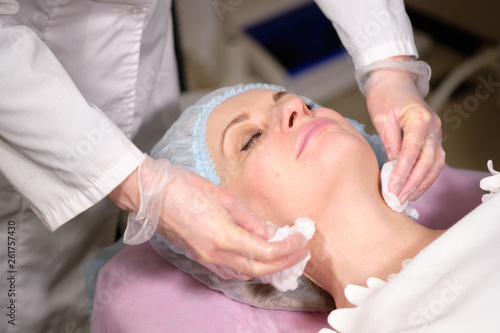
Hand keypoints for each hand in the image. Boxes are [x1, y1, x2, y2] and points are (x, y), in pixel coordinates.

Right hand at [109, 156, 308, 279]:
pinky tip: (255, 258)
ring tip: (283, 255)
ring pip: (244, 274)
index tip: (301, 239)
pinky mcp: (199, 257)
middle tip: (300, 252)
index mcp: (224, 236)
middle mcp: (216, 254)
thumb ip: (250, 219)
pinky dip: (247, 268)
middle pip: (258, 269)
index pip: (267, 251)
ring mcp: (205, 258)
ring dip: (267, 268)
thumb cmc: (186, 188)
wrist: (153, 194)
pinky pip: (228, 271)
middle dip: (284, 263)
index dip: (289, 247)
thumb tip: (270, 233)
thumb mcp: (225, 197)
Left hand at [365, 66, 444, 202]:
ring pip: (435, 165)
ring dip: (422, 184)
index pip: (411, 151)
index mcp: (419, 119)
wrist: (394, 81)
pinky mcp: (433, 138)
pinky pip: (434, 162)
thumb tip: (393, 167)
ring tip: (406, 198)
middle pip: (427, 161)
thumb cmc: (385, 96)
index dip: (402, 172)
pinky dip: (426, 177)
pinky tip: (415, 189)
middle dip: (412, 183)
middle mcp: (433, 127)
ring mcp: (436, 133)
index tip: (392, 188)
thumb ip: (390, 141)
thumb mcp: (381, 117)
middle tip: (397, 199)